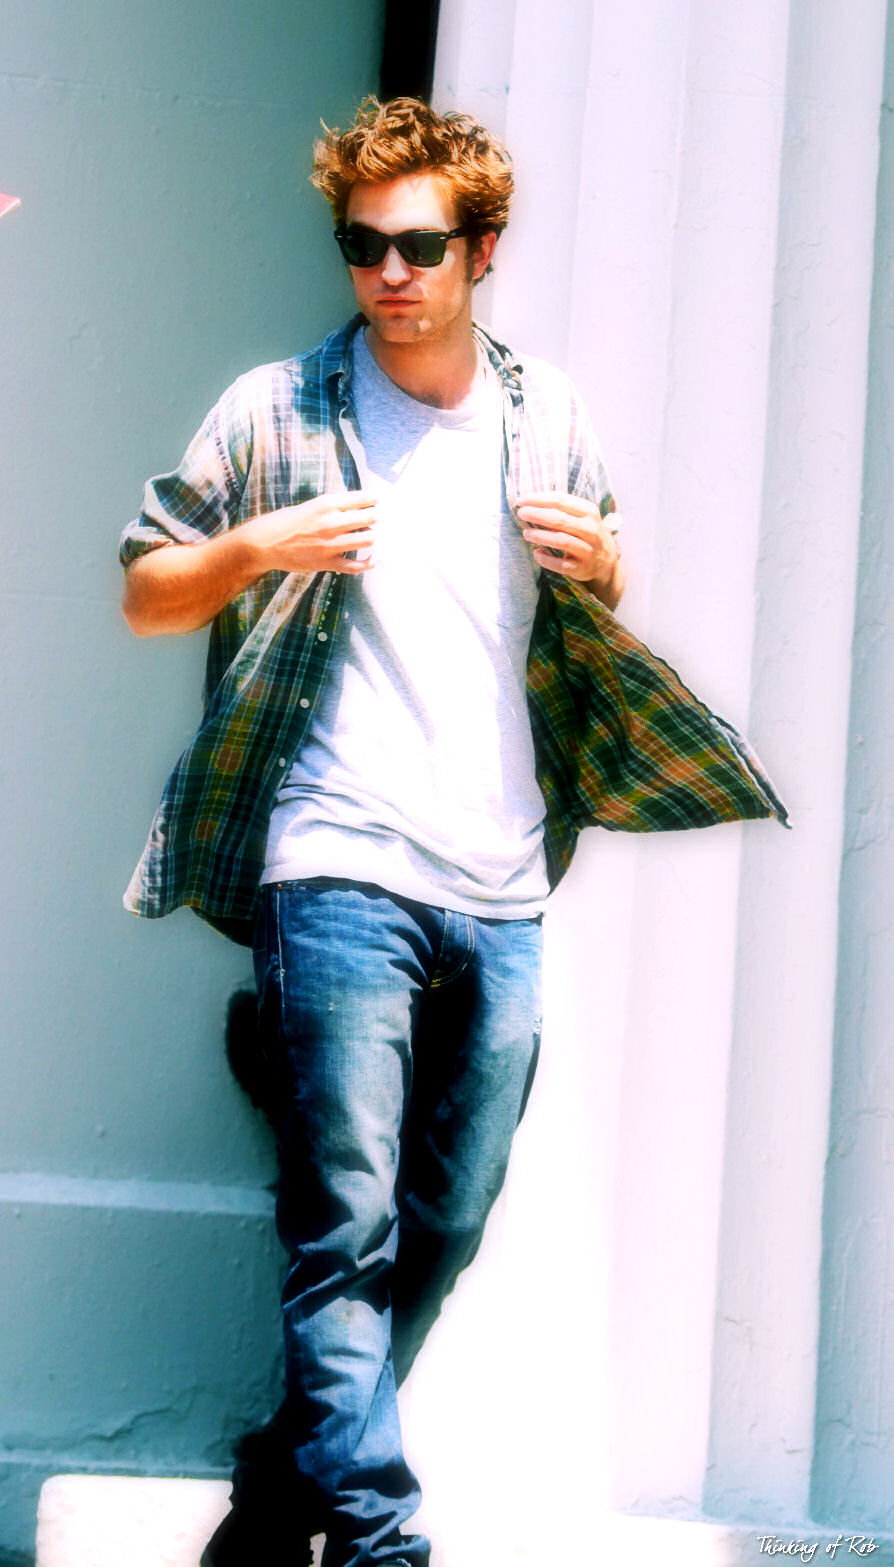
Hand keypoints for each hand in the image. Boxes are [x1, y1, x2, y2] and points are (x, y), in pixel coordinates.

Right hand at [241, 491, 377, 575]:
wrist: (264, 544)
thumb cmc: (285, 522)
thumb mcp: (310, 506)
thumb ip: (332, 508)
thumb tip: (356, 510)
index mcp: (326, 504)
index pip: (362, 498)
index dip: (373, 499)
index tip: (377, 501)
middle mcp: (331, 522)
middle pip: (370, 518)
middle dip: (374, 517)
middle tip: (374, 519)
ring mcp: (330, 544)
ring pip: (368, 539)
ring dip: (372, 537)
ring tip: (368, 536)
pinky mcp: (326, 563)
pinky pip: (356, 566)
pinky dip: (368, 563)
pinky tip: (373, 559)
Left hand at [516, 491, 618, 589]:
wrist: (605, 560)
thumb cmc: (585, 532)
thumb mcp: (581, 516)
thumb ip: (561, 507)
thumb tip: (529, 501)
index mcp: (589, 512)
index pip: (561, 501)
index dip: (538, 500)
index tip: (521, 501)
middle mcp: (591, 530)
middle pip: (559, 520)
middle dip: (537, 515)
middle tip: (521, 513)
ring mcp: (587, 550)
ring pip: (561, 541)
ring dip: (540, 536)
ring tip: (526, 533)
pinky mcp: (581, 568)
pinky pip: (561, 564)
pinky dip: (546, 559)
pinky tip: (536, 553)